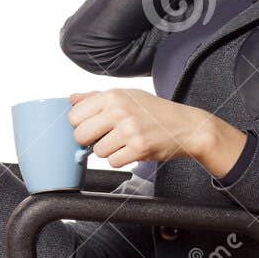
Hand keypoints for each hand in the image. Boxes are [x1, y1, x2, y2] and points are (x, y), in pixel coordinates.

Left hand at [68, 89, 246, 175]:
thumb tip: (71, 98)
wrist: (187, 126)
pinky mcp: (138, 147)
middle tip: (106, 137)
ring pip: (97, 151)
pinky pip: (113, 162)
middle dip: (90, 141)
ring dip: (108, 151)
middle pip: (80, 135)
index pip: (74, 115)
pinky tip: (132, 149)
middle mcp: (119, 110)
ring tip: (124, 142)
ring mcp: (129, 129)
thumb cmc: (155, 111)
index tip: (91, 127)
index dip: (80, 125)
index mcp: (113, 95)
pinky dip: (121, 159)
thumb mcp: (127, 95)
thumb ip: (96, 97)